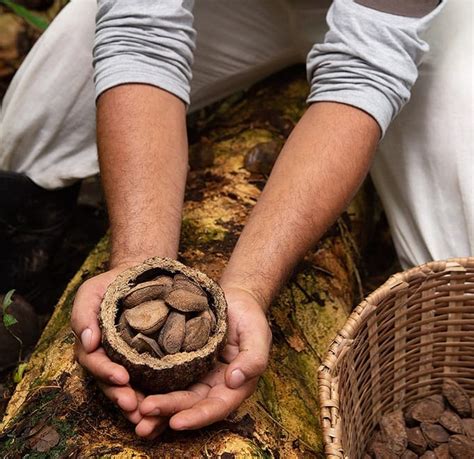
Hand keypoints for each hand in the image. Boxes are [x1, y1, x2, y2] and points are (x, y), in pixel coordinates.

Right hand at [71, 263, 167, 438]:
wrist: (139, 275)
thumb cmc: (111, 284)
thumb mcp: (91, 292)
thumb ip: (83, 315)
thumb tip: (87, 342)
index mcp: (92, 344)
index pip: (95, 362)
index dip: (106, 372)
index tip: (121, 378)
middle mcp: (108, 357)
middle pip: (110, 381)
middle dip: (120, 395)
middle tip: (133, 406)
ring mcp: (127, 360)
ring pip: (128, 386)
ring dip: (136, 401)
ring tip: (146, 414)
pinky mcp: (148, 358)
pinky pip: (149, 377)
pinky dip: (153, 391)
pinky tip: (164, 403)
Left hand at [136, 287, 271, 435]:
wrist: (235, 299)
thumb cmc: (250, 316)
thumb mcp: (258, 333)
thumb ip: (254, 359)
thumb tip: (234, 381)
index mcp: (234, 385)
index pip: (216, 406)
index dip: (197, 416)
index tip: (176, 421)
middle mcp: (213, 385)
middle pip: (190, 404)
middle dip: (168, 411)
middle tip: (144, 413)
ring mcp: (196, 374)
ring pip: (174, 395)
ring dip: (155, 406)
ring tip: (132, 411)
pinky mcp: (180, 362)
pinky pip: (164, 376)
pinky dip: (149, 385)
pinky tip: (131, 388)